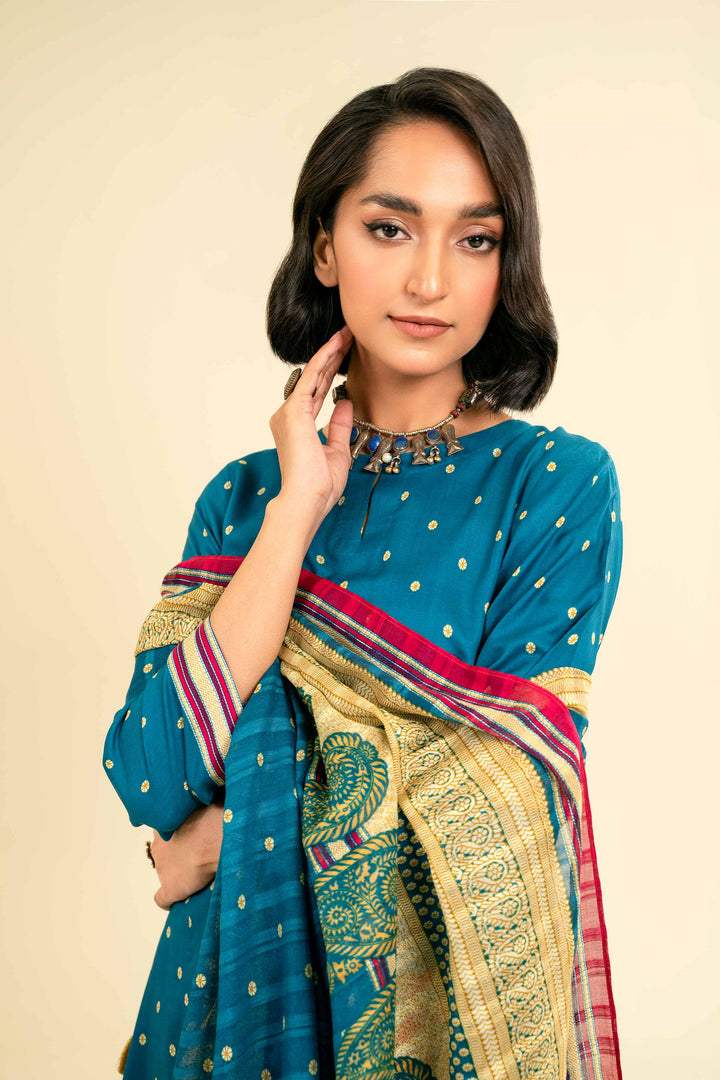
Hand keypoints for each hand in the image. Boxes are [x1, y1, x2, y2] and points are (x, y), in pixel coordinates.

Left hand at [149, 803, 223, 909]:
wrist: (211, 838)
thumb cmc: (211, 818)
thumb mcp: (204, 804)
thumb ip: (199, 809)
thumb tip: (211, 799)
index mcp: (164, 828)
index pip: (167, 835)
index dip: (180, 838)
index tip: (193, 839)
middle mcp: (159, 848)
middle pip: (165, 854)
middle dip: (178, 855)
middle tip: (196, 855)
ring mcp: (162, 870)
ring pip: (167, 872)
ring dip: (178, 873)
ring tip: (197, 873)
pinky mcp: (169, 889)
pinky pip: (162, 899)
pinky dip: (169, 900)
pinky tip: (181, 897)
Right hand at [269, 324, 354, 519]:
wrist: (307, 499)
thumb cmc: (319, 485)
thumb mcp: (337, 449)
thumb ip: (338, 425)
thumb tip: (344, 403)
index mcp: (298, 425)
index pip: (318, 391)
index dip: (332, 371)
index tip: (346, 354)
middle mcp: (289, 415)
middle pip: (315, 379)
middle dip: (333, 356)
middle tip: (348, 335)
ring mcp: (289, 412)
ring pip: (313, 374)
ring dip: (330, 352)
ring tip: (346, 334)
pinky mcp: (294, 411)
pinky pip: (312, 378)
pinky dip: (324, 360)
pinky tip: (336, 345)